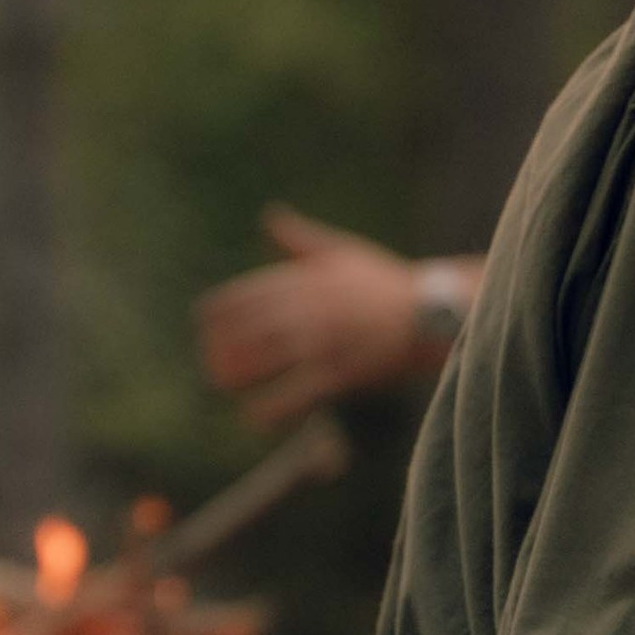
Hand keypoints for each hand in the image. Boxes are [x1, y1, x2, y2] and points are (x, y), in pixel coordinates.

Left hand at [195, 208, 435, 425]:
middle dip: (221, 348)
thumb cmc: (385, 282)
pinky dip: (271, 408)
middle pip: (246, 330)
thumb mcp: (342, 250)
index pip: (243, 295)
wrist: (431, 312)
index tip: (203, 327)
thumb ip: (301, 238)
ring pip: (265, 360)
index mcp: (304, 279)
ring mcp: (324, 340)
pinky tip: (255, 419)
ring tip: (224, 386)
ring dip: (238, 375)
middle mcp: (308, 308)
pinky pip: (297, 393)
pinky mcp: (342, 371)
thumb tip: (270, 215)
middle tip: (211, 364)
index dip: (216, 313)